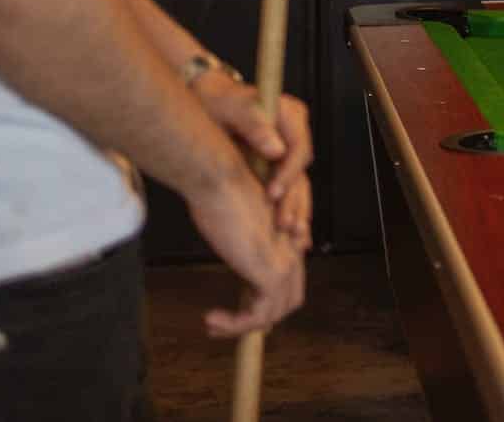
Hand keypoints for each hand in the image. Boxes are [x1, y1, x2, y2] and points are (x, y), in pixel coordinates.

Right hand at [186, 169, 305, 337]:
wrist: (221, 178)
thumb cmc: (222, 193)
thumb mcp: (238, 221)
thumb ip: (247, 241)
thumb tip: (238, 252)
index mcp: (289, 236)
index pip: (289, 279)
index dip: (266, 299)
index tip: (234, 309)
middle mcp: (293, 250)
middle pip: (289, 299)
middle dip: (260, 317)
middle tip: (225, 322)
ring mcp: (285, 263)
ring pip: (274, 312)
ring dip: (242, 326)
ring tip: (213, 324)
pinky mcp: (271, 273)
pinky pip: (258, 315)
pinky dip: (235, 325)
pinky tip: (211, 319)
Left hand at [194, 74, 312, 249]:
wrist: (206, 100)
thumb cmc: (218, 100)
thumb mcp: (232, 107)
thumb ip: (254, 125)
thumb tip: (276, 150)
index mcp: (291, 115)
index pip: (299, 148)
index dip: (289, 174)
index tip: (274, 193)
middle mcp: (293, 133)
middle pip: (301, 171)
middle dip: (293, 200)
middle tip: (284, 224)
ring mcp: (286, 150)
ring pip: (297, 184)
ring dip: (294, 210)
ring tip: (290, 234)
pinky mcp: (276, 164)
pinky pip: (287, 188)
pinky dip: (287, 208)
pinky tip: (289, 231)